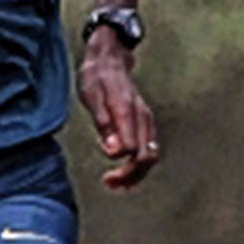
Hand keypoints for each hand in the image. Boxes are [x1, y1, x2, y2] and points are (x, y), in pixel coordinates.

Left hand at [77, 38, 159, 189]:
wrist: (109, 60)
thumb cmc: (97, 78)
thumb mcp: (92, 96)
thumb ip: (103, 124)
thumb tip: (113, 151)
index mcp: (128, 112)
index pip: (132, 148)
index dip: (120, 163)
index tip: (105, 170)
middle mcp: (142, 118)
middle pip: (146, 157)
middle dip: (130, 175)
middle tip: (110, 183)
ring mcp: (147, 121)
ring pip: (151, 155)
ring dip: (136, 174)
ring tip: (117, 184)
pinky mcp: (146, 124)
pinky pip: (149, 149)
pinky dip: (139, 165)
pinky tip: (126, 172)